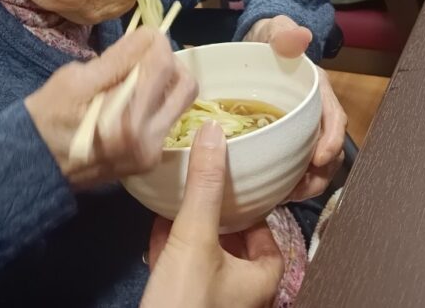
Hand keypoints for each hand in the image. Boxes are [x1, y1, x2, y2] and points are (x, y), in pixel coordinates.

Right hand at [25, 27, 196, 188]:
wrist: (35, 163)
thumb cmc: (48, 117)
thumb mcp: (75, 79)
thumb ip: (117, 58)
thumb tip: (149, 35)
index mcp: (126, 119)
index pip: (163, 64)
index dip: (155, 40)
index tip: (140, 34)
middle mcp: (147, 139)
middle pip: (185, 84)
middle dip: (168, 60)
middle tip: (143, 54)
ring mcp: (151, 152)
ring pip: (181, 101)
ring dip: (166, 80)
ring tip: (137, 76)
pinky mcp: (150, 159)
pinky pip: (168, 118)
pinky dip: (157, 100)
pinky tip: (133, 98)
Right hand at [142, 122, 283, 307]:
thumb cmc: (186, 304)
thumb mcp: (195, 238)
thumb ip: (204, 187)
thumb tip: (214, 134)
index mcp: (261, 278)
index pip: (268, 232)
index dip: (251, 205)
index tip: (233, 180)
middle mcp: (242, 293)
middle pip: (235, 241)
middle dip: (216, 211)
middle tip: (203, 180)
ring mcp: (211, 301)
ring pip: (206, 255)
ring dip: (192, 226)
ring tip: (178, 194)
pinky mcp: (183, 304)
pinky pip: (182, 269)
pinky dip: (172, 246)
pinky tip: (156, 224)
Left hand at [243, 16, 347, 200]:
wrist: (253, 47)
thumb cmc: (267, 40)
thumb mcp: (275, 32)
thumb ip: (284, 33)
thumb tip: (300, 35)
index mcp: (318, 91)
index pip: (334, 119)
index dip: (331, 141)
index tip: (319, 160)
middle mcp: (315, 113)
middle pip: (330, 149)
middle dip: (320, 173)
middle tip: (298, 190)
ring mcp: (302, 128)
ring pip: (316, 163)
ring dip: (307, 182)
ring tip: (286, 196)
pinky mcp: (287, 138)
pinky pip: (296, 164)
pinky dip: (290, 180)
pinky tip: (274, 190)